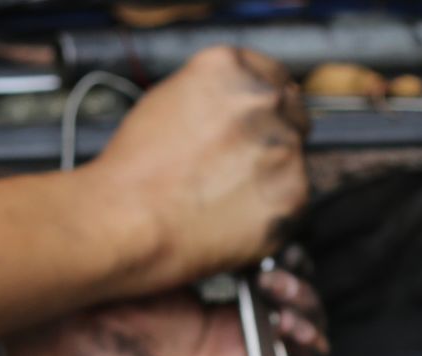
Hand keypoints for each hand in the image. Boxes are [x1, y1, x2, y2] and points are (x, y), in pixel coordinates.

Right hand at [87, 47, 311, 292]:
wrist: (127, 222)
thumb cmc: (134, 172)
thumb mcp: (169, 101)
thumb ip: (216, 97)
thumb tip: (237, 109)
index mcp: (231, 69)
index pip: (274, 77)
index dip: (265, 106)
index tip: (258, 125)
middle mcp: (263, 101)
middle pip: (292, 116)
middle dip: (272, 140)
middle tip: (238, 168)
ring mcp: (283, 148)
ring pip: (294, 161)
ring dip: (270, 177)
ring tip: (225, 198)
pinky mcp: (292, 195)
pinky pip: (293, 202)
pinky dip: (270, 212)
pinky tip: (234, 217)